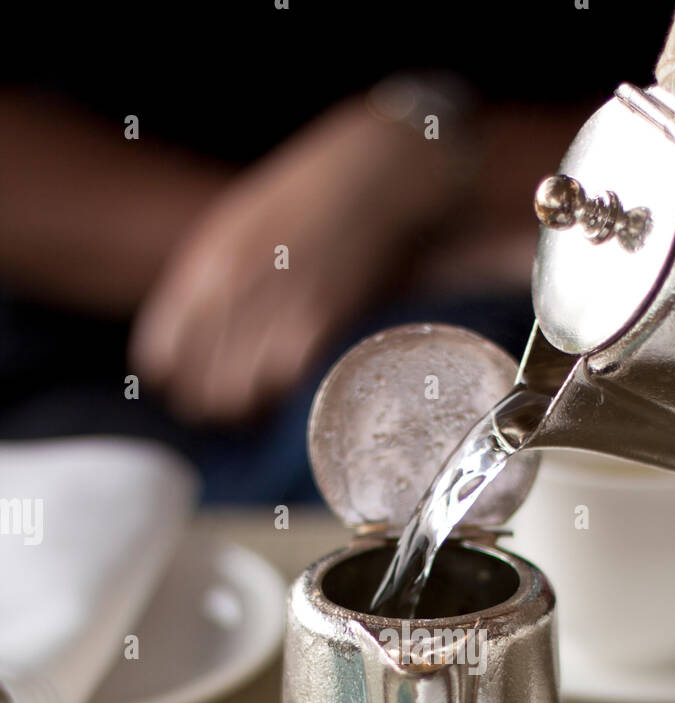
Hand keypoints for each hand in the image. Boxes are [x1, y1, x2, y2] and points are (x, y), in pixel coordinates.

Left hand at [130, 98, 451, 422]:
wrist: (374, 175)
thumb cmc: (309, 198)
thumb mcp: (236, 227)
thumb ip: (208, 280)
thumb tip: (189, 339)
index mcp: (202, 265)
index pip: (157, 358)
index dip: (173, 383)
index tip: (193, 385)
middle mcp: (229, 289)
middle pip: (195, 389)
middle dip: (210, 408)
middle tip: (231, 406)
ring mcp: (271, 307)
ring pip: (235, 398)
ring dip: (248, 412)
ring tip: (263, 403)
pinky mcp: (318, 320)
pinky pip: (282, 384)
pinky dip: (285, 397)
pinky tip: (292, 387)